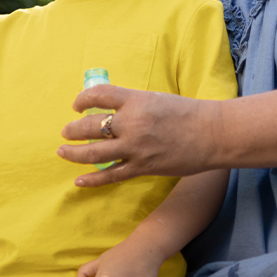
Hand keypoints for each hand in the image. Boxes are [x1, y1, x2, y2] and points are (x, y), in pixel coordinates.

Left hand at [57, 85, 219, 186]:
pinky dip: (92, 179)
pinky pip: (110, 175)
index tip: (77, 106)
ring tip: (63, 152)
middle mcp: (132, 123)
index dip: (82, 100)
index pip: (98, 95)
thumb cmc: (189, 113)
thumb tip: (114, 110)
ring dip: (73, 153)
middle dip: (73, 130)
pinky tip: (79, 180)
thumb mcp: (158, 99)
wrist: (213, 134)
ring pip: (93, 152)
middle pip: (90, 126)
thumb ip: (135, 104)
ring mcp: (135, 148)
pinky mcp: (142, 167)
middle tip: (66, 132)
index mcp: (136, 100)